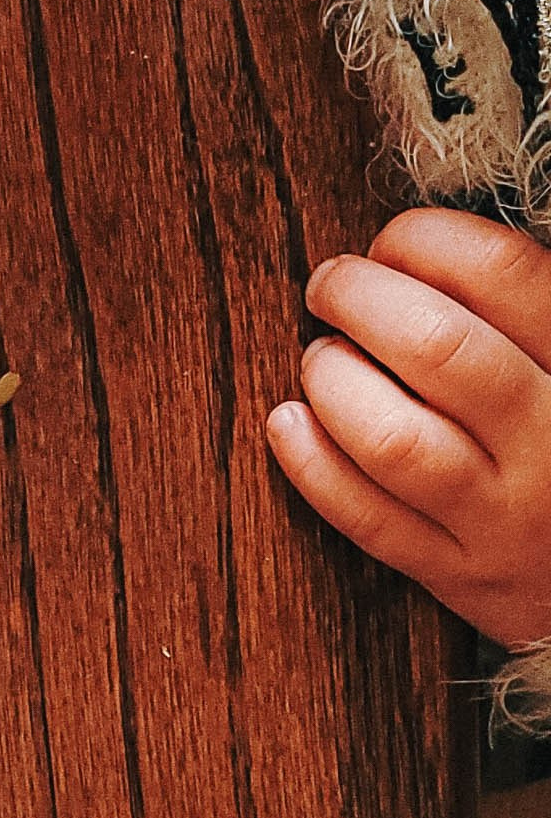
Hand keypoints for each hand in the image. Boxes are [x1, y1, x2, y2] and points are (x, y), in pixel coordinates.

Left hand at [267, 209, 550, 646]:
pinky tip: (289, 421)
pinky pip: (369, 519)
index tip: (393, 245)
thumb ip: (527, 306)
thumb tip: (423, 245)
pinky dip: (312, 463)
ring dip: (333, 380)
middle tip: (331, 286)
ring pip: (393, 439)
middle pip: (434, 345)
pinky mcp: (466, 578)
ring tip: (322, 358)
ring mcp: (509, 518)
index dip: (424, 239)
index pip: (500, 272)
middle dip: (358, 296)